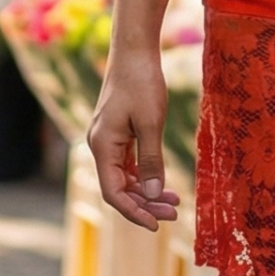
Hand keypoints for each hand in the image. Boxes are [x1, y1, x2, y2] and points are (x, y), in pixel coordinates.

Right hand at [88, 46, 181, 231]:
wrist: (134, 51)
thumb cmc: (142, 82)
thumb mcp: (150, 122)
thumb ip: (150, 159)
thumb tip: (152, 193)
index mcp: (102, 146)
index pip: (113, 192)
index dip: (134, 212)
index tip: (157, 224)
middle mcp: (100, 146)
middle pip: (118, 187)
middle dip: (144, 204)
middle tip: (173, 213)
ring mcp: (108, 140)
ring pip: (124, 177)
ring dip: (146, 191)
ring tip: (174, 201)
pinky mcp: (118, 133)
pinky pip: (127, 163)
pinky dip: (144, 175)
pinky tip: (162, 182)